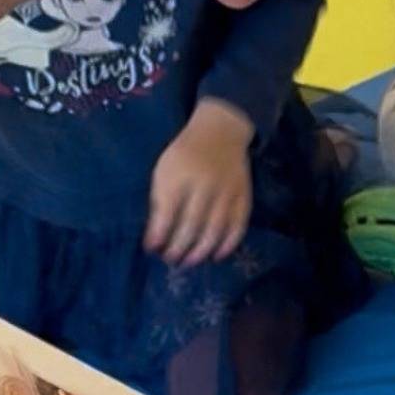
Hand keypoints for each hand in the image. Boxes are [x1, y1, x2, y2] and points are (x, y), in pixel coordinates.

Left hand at [145, 98, 254, 267]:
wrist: (220, 132)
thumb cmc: (185, 154)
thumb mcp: (163, 170)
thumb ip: (160, 200)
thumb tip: (155, 235)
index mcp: (179, 177)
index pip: (167, 213)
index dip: (158, 235)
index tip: (151, 249)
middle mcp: (204, 186)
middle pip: (191, 225)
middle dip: (179, 248)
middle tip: (171, 260)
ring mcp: (227, 192)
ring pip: (215, 229)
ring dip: (202, 251)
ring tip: (190, 262)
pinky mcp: (244, 196)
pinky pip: (238, 225)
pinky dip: (229, 243)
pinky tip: (218, 255)